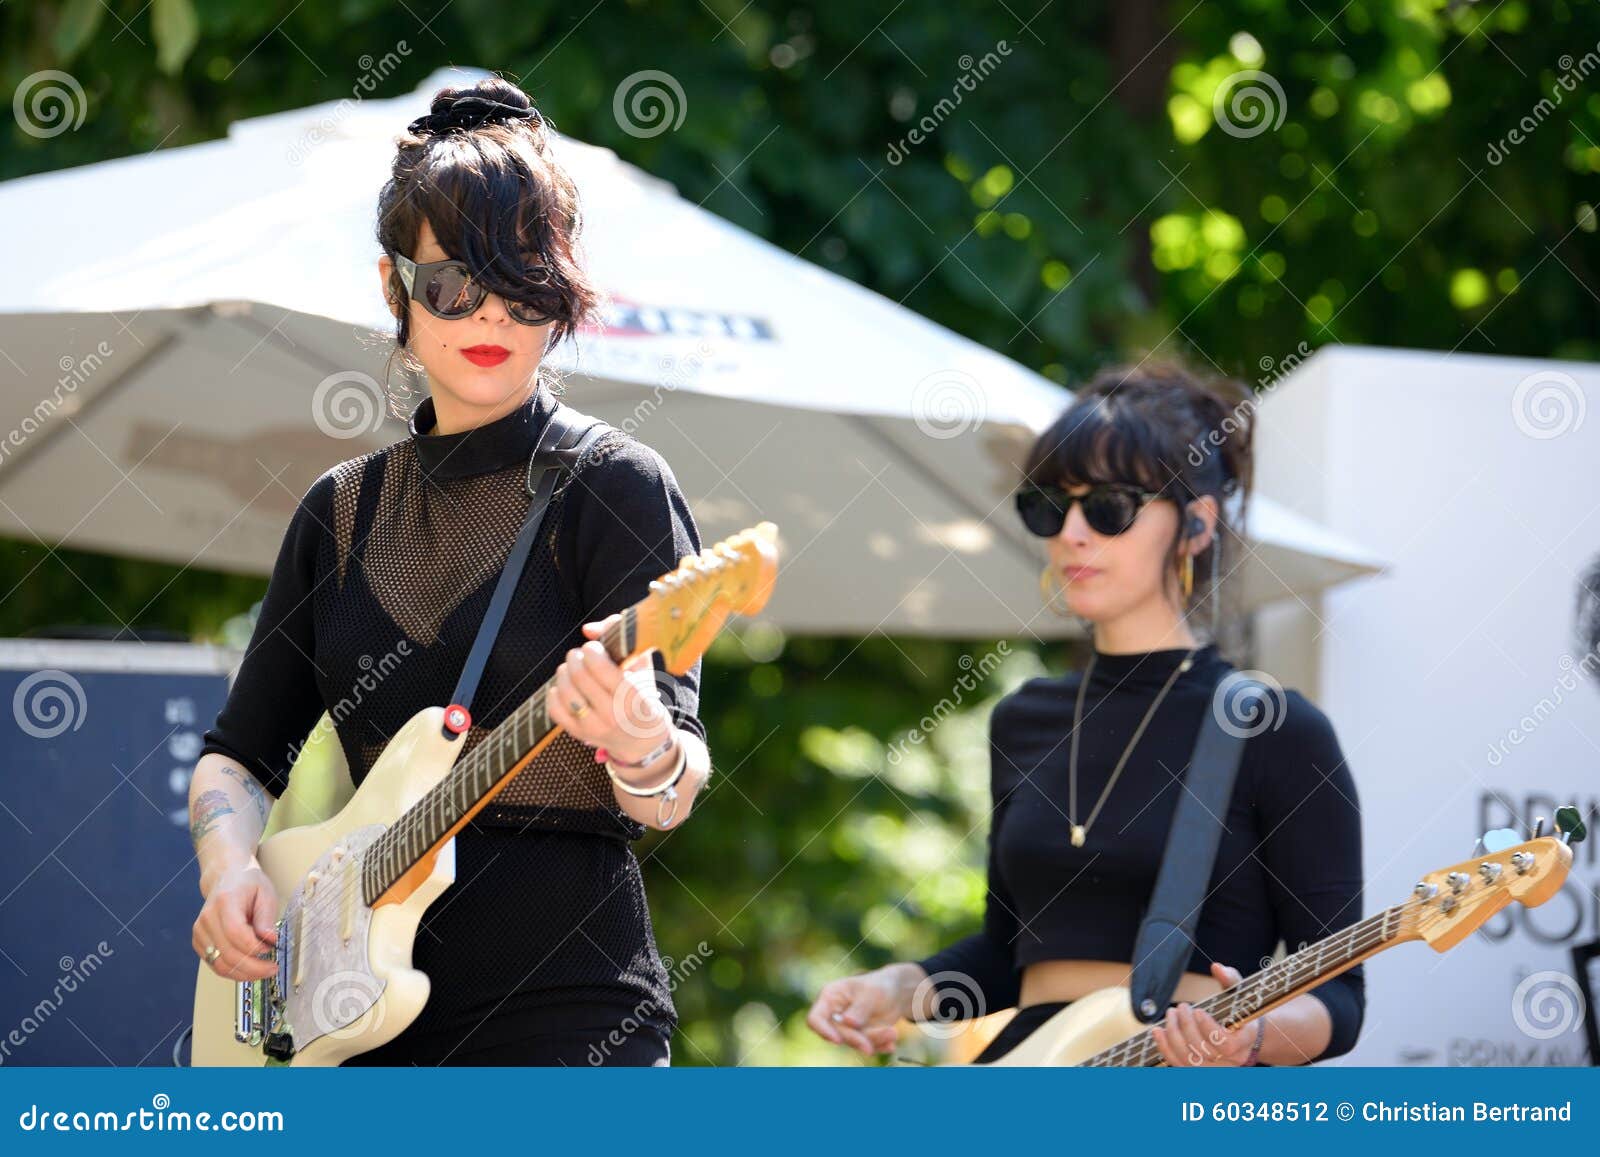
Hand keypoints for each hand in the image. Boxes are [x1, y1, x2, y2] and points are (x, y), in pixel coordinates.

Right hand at [193, 864, 278, 981]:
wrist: (227, 878)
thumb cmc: (248, 884)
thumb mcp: (266, 894)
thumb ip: (266, 918)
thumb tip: (270, 940)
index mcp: (225, 902)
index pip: (236, 933)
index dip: (254, 947)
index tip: (271, 949)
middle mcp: (207, 919)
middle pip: (228, 954)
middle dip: (253, 967)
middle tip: (272, 968)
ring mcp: (200, 932)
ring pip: (220, 965)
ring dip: (244, 974)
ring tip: (263, 971)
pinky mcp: (199, 942)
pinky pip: (215, 965)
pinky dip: (233, 971)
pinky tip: (249, 969)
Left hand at [547, 614, 674, 765]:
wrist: (642, 739)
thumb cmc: (644, 697)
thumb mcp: (643, 667)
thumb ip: (621, 638)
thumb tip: (588, 630)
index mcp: (632, 697)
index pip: (600, 667)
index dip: (592, 650)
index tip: (594, 648)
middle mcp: (612, 715)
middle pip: (579, 677)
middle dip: (575, 658)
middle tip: (579, 655)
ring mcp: (593, 727)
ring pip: (564, 691)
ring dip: (564, 672)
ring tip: (571, 668)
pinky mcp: (578, 734)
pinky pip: (555, 709)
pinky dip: (554, 693)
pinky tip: (564, 687)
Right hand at [806, 964, 920, 1056]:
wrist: (896, 992)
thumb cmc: (880, 985)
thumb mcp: (872, 992)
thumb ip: (860, 1008)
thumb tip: (847, 1022)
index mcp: (830, 997)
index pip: (815, 1018)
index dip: (823, 1031)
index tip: (838, 1041)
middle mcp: (834, 1014)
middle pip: (838, 1034)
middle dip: (859, 1039)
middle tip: (884, 1035)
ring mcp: (846, 1028)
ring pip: (854, 1043)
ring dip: (875, 1040)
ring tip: (893, 1033)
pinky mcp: (858, 1037)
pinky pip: (866, 1047)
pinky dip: (879, 1046)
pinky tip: (890, 1043)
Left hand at [1151, 961, 1259, 1066]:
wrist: (1243, 1033)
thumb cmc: (1240, 1009)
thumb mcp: (1240, 992)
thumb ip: (1230, 979)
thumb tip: (1216, 968)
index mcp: (1244, 1041)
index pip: (1226, 1044)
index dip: (1209, 1029)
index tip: (1198, 1010)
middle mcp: (1232, 1059)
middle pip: (1204, 1052)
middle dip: (1187, 1027)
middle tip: (1180, 1007)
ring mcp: (1216, 1067)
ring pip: (1190, 1061)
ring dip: (1174, 1036)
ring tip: (1170, 1015)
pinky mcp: (1201, 1069)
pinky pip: (1179, 1065)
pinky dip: (1165, 1048)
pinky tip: (1158, 1031)